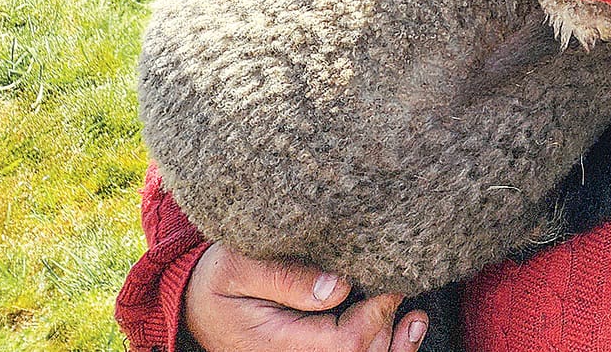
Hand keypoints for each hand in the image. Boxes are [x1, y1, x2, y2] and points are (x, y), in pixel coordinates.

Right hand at [182, 244, 425, 350]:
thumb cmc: (217, 278)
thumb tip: (336, 287)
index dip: (375, 315)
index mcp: (275, 344)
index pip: (342, 344)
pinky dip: (389, 345)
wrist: (196, 299)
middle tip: (399, 284)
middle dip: (386, 325)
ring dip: (393, 341)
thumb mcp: (238, 266)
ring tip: (414, 314)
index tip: (390, 280)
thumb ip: (285, 276)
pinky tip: (409, 326)